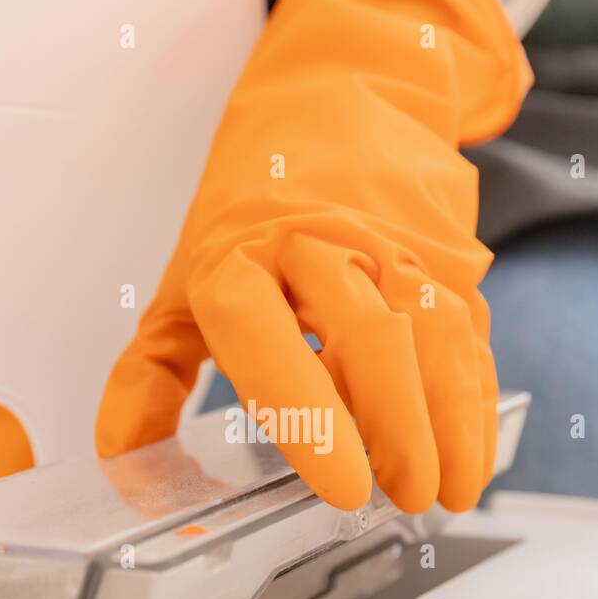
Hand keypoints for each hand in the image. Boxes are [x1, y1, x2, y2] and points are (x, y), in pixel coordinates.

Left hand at [96, 0, 530, 512]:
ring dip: (447, 423)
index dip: (308, 418)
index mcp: (243, 253)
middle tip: (402, 497)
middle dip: (397, 429)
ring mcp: (392, 248)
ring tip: (444, 494)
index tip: (341, 487)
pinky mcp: (444, 261)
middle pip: (369, 336)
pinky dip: (474, 405)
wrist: (339, 101)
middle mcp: (322, 244)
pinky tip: (469, 459)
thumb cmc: (253, 206)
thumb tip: (123, 451)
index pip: (267, 337)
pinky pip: (469, 336)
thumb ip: (153, 370)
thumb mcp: (188, 277)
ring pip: (433, 335)